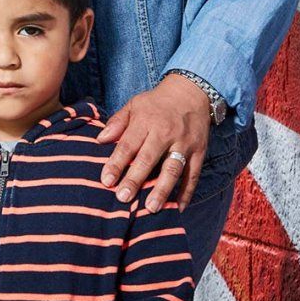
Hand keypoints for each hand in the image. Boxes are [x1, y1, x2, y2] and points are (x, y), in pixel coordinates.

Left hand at [96, 73, 210, 211]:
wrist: (191, 92)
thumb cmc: (157, 102)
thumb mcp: (135, 104)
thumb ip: (118, 122)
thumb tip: (100, 140)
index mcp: (146, 120)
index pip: (128, 144)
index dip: (116, 163)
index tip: (106, 181)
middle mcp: (165, 132)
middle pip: (148, 159)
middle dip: (135, 179)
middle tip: (123, 198)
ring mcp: (184, 143)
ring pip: (172, 169)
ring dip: (162, 189)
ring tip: (151, 208)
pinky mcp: (199, 152)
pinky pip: (193, 174)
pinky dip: (187, 192)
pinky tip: (179, 208)